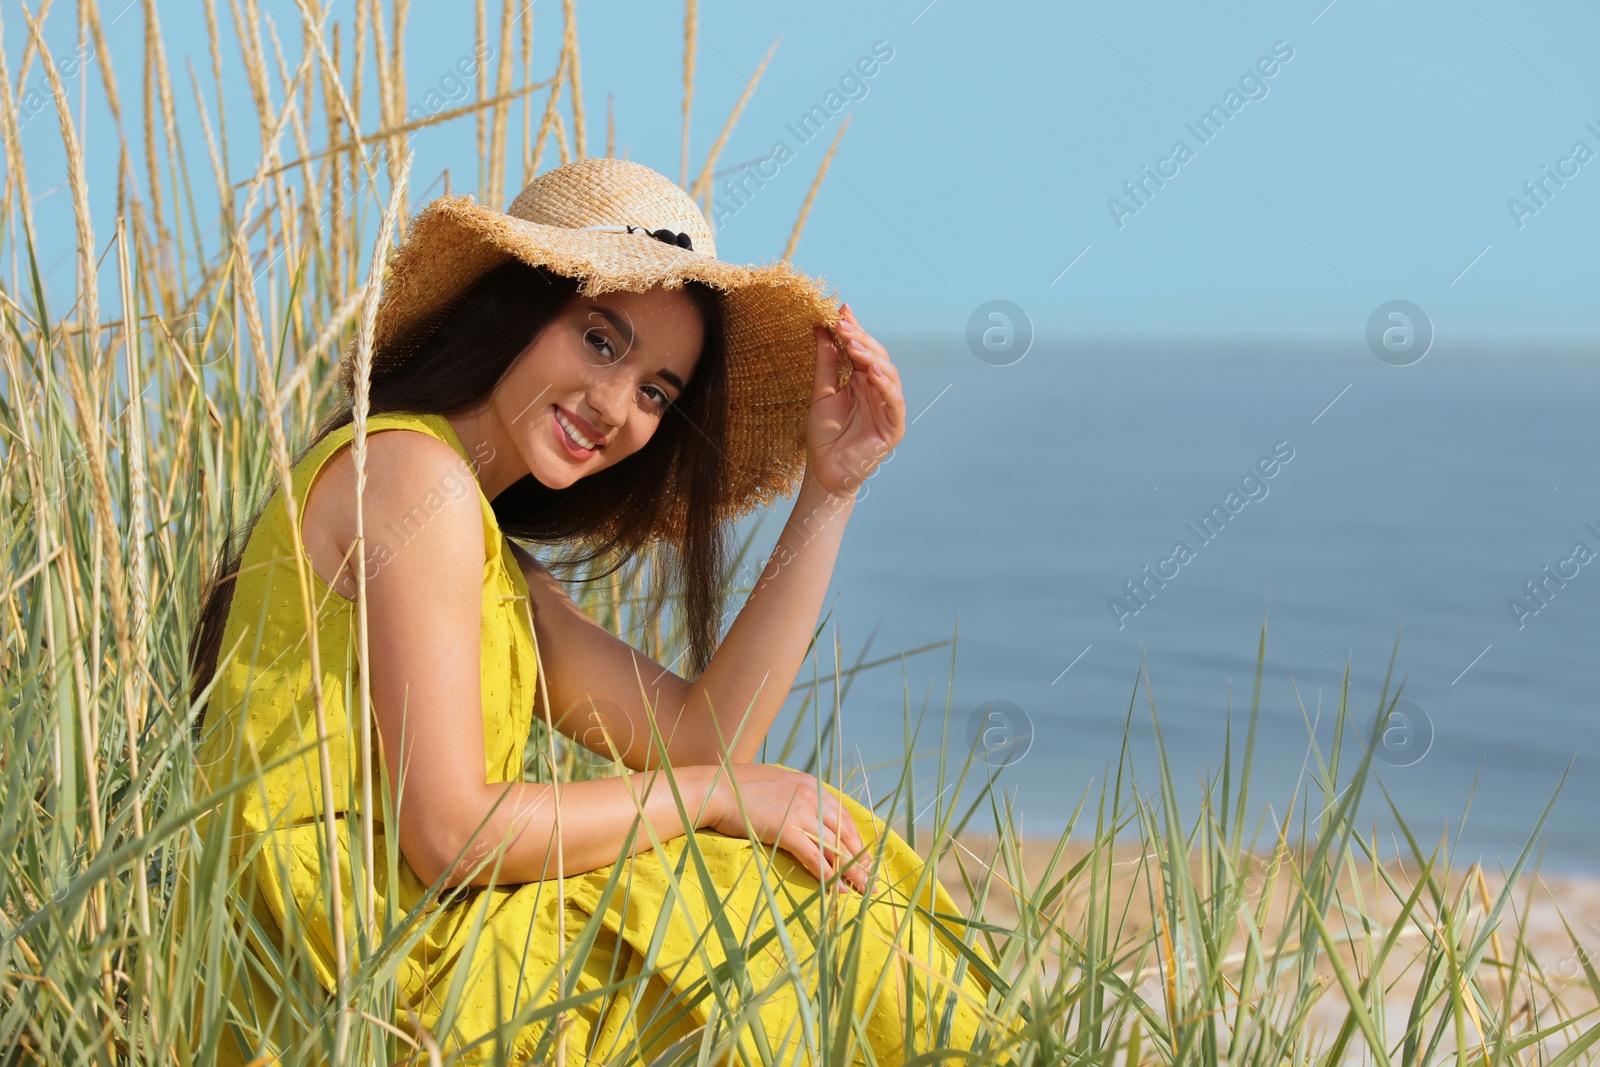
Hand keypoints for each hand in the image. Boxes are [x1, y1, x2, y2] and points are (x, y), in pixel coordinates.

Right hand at [701, 765, 871, 892]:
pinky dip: (827, 874)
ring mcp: (800, 812)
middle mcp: (811, 795)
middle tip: (868, 877)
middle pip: (844, 831)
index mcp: (810, 784)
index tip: (863, 855)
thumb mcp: (774, 784)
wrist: (715, 788)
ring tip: (860, 887)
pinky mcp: (786, 829)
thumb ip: (793, 796)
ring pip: (835, 845)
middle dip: (859, 856)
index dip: (855, 837)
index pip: (842, 814)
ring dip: (850, 870)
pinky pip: (813, 856)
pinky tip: (835, 888)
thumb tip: (802, 812)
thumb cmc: (737, 787)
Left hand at [806, 303, 904, 497]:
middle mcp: (878, 391)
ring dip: (873, 358)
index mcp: (862, 381)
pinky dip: (886, 386)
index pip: (862, 350)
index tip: (841, 309)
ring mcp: (888, 408)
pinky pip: (894, 402)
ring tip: (855, 345)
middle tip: (844, 324)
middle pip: (877, 357)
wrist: (824, 472)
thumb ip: (826, 361)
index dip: (854, 330)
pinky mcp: (893, 427)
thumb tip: (821, 327)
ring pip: (889, 375)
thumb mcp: (822, 392)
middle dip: (861, 339)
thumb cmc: (824, 436)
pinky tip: (875, 372)